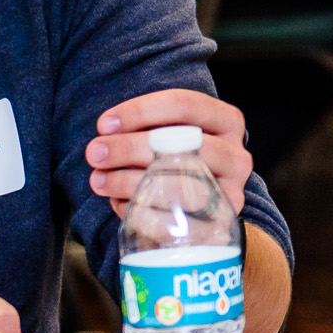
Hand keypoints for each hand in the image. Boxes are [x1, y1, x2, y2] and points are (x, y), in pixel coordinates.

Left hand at [86, 89, 250, 216]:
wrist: (206, 216)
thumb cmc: (179, 164)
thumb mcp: (174, 137)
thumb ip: (149, 128)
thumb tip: (106, 134)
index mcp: (227, 122)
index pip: (185, 104)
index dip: (140, 111)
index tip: (104, 124)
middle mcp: (236, 157)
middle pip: (182, 143)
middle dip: (129, 147)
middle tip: (95, 153)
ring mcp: (232, 194)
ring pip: (177, 183)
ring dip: (127, 181)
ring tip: (99, 180)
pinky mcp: (220, 228)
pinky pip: (175, 221)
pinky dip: (140, 213)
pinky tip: (118, 205)